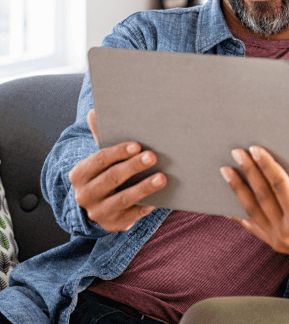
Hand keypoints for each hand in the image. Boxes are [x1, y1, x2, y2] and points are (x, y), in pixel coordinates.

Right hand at [68, 110, 165, 231]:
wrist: (98, 206)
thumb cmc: (104, 174)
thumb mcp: (100, 158)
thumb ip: (100, 136)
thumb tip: (94, 111)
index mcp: (80, 174)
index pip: (99, 160)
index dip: (118, 152)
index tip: (137, 145)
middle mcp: (85, 195)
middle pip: (111, 178)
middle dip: (133, 167)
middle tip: (153, 156)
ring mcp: (99, 212)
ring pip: (123, 199)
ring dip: (143, 188)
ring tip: (162, 178)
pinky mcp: (114, 224)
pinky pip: (133, 215)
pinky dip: (146, 205)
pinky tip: (160, 198)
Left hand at [222, 142, 288, 271]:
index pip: (279, 185)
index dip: (267, 165)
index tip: (255, 149)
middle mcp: (284, 231)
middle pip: (262, 196)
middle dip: (248, 172)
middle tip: (237, 153)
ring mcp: (276, 240)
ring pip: (252, 210)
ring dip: (238, 189)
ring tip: (227, 171)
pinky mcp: (273, 243)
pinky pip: (252, 226)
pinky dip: (239, 213)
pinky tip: (228, 201)